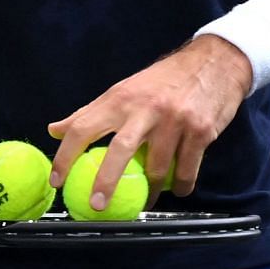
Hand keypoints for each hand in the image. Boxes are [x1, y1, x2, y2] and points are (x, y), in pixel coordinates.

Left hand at [46, 35, 251, 210]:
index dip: (65, 155)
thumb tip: (54, 130)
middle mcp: (146, 108)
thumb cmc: (165, 80)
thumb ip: (90, 112)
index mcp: (121, 97)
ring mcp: (175, 121)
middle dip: (105, 182)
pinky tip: (177, 188)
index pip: (83, 126)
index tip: (57, 180)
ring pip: (157, 170)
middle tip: (97, 206)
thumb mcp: (125, 89)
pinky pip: (186, 172)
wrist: (215, 62)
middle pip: (119, 150)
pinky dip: (180, 186)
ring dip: (151, 192)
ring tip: (146, 199)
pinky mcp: (200, 132)